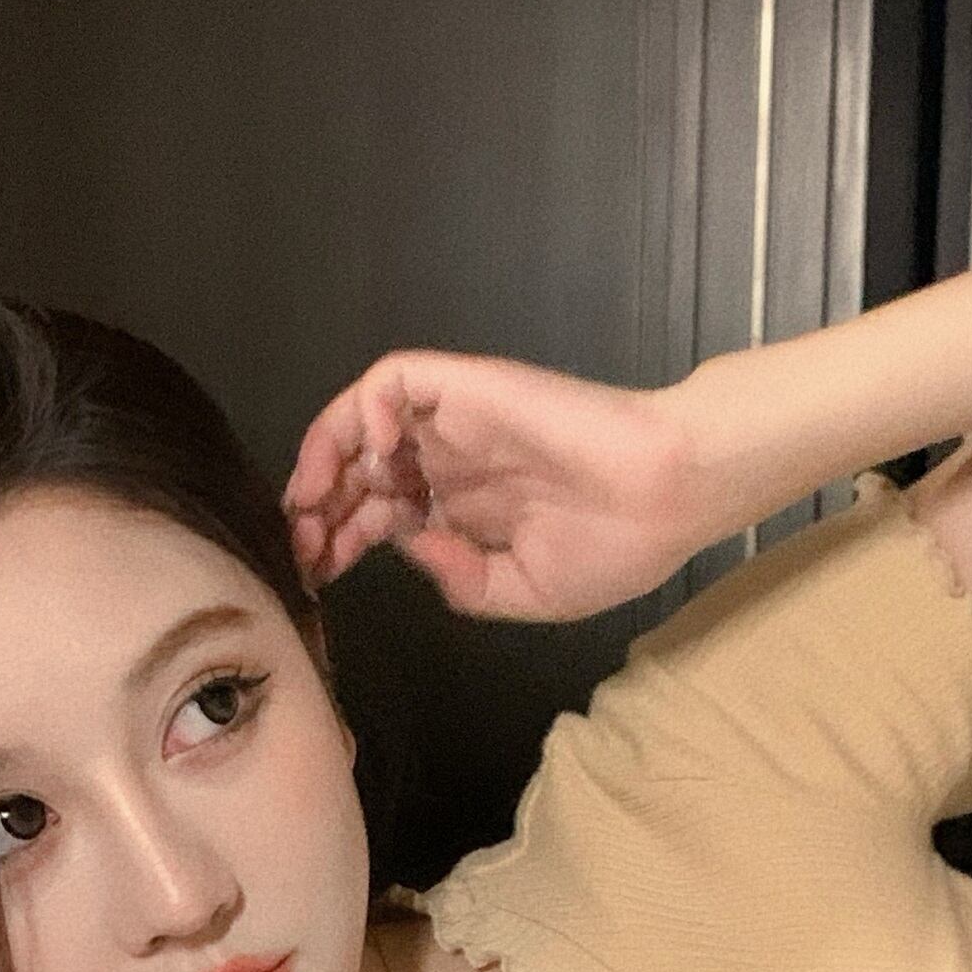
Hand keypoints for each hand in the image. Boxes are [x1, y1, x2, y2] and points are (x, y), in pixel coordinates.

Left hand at [279, 352, 708, 620]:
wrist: (669, 498)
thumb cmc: (616, 547)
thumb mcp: (522, 592)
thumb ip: (458, 578)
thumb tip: (408, 546)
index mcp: (466, 508)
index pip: (379, 513)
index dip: (339, 540)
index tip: (315, 575)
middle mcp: (452, 460)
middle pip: (359, 470)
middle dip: (319, 507)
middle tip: (303, 547)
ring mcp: (457, 421)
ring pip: (366, 418)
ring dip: (326, 455)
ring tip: (314, 502)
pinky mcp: (468, 387)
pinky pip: (397, 379)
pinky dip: (366, 409)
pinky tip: (370, 457)